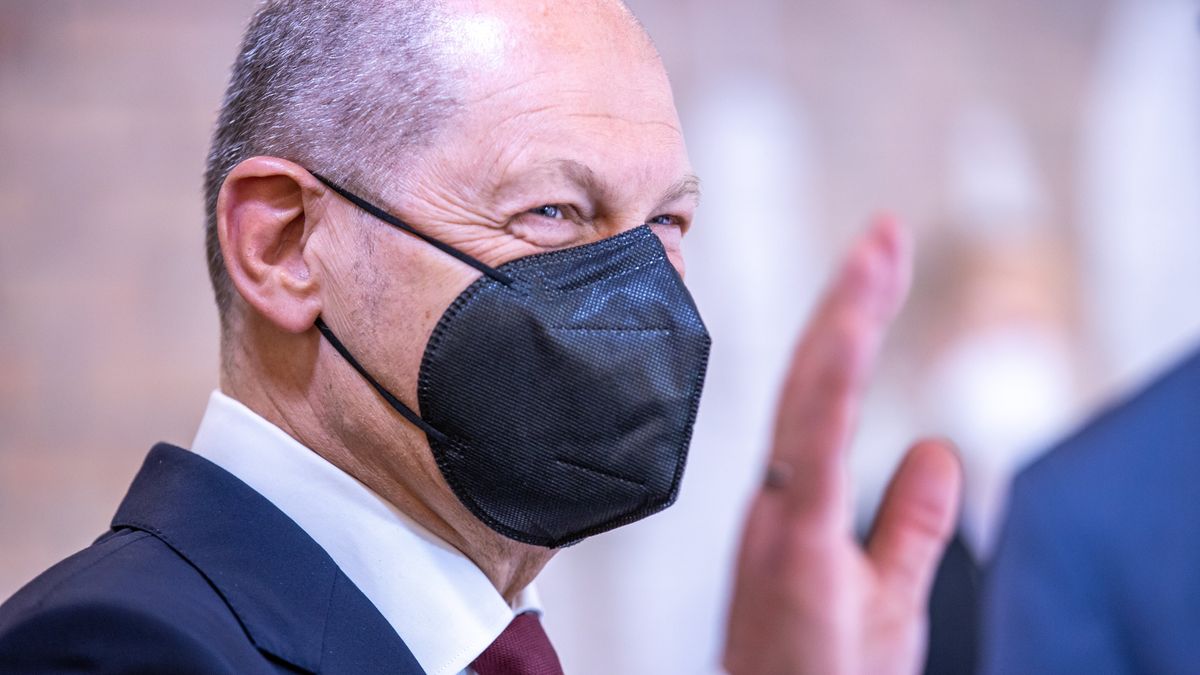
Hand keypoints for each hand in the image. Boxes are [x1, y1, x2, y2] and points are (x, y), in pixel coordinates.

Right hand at [723, 216, 962, 674]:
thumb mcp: (889, 597)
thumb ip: (910, 524)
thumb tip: (937, 452)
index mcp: (797, 508)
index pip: (826, 399)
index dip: (853, 328)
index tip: (880, 265)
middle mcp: (780, 504)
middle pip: (814, 382)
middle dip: (851, 303)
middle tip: (883, 234)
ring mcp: (781, 520)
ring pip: (808, 399)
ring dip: (844, 320)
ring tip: (873, 255)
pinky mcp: (791, 546)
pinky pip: (809, 449)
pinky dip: (827, 382)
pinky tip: (849, 332)